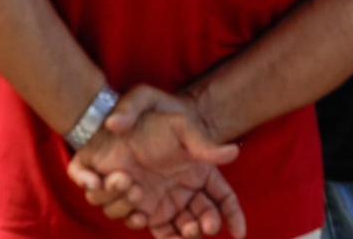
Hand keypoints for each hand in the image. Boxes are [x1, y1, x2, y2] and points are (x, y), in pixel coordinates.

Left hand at [66, 86, 245, 238]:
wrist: (114, 130)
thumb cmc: (151, 124)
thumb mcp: (181, 128)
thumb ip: (205, 144)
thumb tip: (234, 153)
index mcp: (200, 173)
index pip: (224, 199)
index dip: (233, 217)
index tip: (238, 234)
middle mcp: (184, 192)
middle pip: (204, 220)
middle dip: (205, 226)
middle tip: (200, 227)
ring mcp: (163, 204)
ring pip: (178, 230)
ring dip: (181, 233)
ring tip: (171, 216)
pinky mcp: (141, 211)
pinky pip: (150, 228)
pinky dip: (148, 227)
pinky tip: (140, 214)